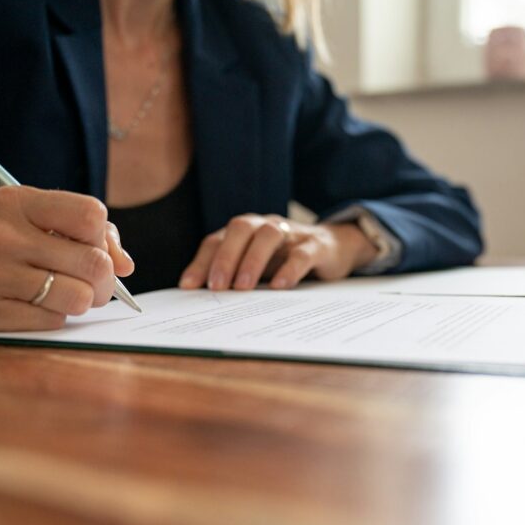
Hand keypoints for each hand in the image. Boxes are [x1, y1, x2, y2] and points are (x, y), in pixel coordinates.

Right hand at [0, 186, 134, 332]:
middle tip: (95, 285)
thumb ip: (81, 233)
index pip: (92, 215)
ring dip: (83, 302)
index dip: (104, 238)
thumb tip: (127, 266)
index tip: (94, 249)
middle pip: (93, 263)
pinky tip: (39, 308)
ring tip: (70, 297)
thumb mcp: (24, 220)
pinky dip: (56, 318)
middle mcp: (0, 234)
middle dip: (105, 280)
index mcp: (15, 201)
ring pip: (77, 297)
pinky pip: (50, 321)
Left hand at [179, 214, 378, 290]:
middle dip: (225, 257)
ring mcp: (291, 233)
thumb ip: (235, 276)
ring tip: (243, 288)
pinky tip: (279, 287)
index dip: (201, 262)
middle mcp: (264, 225)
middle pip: (240, 228)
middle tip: (216, 286)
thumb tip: (203, 299)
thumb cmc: (286, 259)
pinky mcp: (316, 246)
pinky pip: (301, 254)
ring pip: (268, 235)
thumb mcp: (258, 266)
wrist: (335, 246)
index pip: (216, 240)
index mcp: (245, 231)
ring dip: (252, 260)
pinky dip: (289, 270)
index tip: (188, 287)